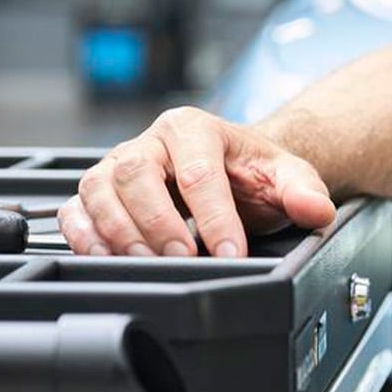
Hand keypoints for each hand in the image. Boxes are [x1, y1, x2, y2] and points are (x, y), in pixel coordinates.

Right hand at [58, 106, 337, 257]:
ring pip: (99, 189)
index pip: (198, 171)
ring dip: (118, 232)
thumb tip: (316, 209)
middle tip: (183, 258)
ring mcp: (117, 164)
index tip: (231, 252)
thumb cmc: (251, 173)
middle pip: (136, 174)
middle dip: (157, 222)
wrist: (231, 171)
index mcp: (193, 128)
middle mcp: (149, 141)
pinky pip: (75, 209)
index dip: (214, 217)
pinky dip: (83, 235)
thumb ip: (303, 190)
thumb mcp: (286, 175)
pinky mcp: (98, 190)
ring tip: (147, 264)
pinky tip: (105, 258)